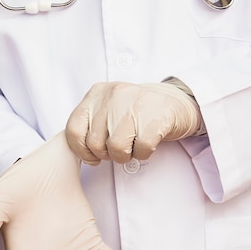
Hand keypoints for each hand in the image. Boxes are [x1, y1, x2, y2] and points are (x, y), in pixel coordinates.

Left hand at [65, 80, 202, 164]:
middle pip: (96, 143)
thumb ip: (92, 124)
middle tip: (121, 148)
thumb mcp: (109, 110)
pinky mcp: (156, 118)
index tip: (93, 157)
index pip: (74, 129)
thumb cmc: (137, 113)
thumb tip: (82, 152)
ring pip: (117, 149)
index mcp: (98, 93)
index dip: (81, 150)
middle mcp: (114, 95)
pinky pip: (141, 150)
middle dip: (108, 154)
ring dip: (126, 156)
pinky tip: (149, 142)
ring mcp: (136, 104)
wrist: (177, 102)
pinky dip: (144, 154)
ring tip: (134, 146)